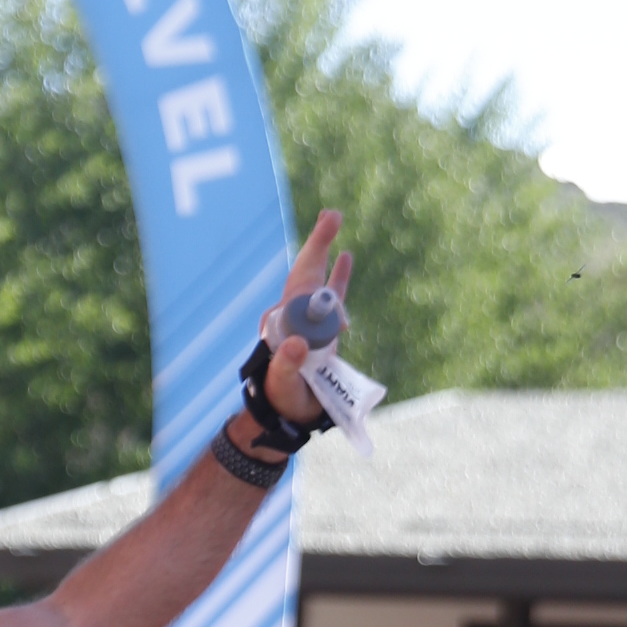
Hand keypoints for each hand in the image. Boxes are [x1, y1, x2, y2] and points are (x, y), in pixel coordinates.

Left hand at [260, 213, 348, 427]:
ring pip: (317, 279)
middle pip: (307, 271)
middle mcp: (293, 314)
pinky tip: (345, 256)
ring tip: (332, 220)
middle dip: (319, 242)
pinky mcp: (321, 327)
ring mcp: (307, 318)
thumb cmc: (281, 399)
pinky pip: (330, 296)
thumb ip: (286, 365)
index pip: (300, 282)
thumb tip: (299, 344)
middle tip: (333, 213)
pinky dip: (336, 276)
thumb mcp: (281, 384)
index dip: (316, 258)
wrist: (288, 413)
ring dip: (325, 251)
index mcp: (283, 321)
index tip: (335, 248)